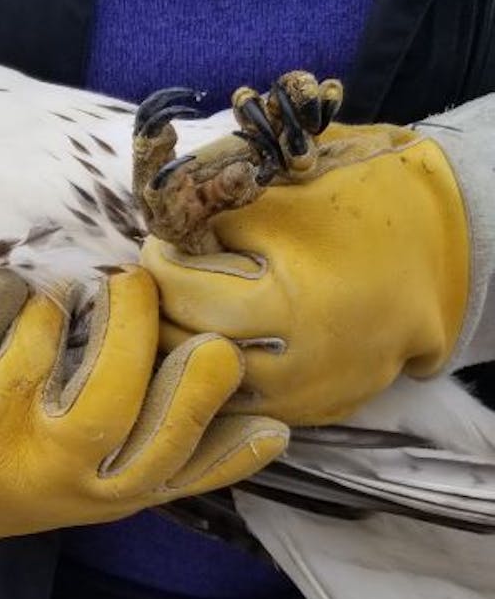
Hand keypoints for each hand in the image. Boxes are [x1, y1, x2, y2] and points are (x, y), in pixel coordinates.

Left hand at [0, 267, 286, 539]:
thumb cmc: (17, 454)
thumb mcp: (90, 465)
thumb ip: (156, 438)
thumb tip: (263, 426)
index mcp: (112, 490)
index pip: (185, 474)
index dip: (233, 453)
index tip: (274, 423)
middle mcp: (76, 487)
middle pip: (155, 440)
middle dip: (190, 380)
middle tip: (198, 321)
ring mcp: (24, 461)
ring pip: (98, 405)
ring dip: (124, 335)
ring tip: (124, 286)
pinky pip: (22, 368)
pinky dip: (42, 325)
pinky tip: (45, 302)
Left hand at [142, 123, 469, 425]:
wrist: (446, 242)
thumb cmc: (361, 198)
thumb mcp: (282, 187)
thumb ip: (213, 208)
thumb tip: (152, 228)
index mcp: (292, 300)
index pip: (179, 290)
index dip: (157, 259)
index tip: (160, 241)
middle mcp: (302, 363)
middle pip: (184, 344)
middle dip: (161, 304)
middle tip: (160, 274)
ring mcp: (312, 396)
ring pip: (206, 385)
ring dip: (181, 345)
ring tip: (182, 303)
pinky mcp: (321, 412)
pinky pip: (242, 406)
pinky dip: (218, 374)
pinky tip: (214, 335)